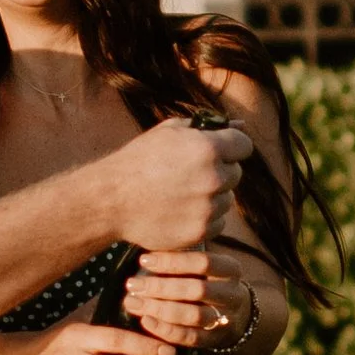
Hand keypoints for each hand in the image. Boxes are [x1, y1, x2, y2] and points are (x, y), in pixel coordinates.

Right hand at [109, 116, 250, 253]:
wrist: (110, 200)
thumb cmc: (138, 161)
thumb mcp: (169, 132)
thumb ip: (208, 126)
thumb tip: (242, 123)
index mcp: (207, 148)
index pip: (244, 146)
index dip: (231, 147)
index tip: (218, 152)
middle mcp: (212, 178)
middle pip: (236, 173)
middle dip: (220, 171)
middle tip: (191, 174)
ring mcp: (207, 208)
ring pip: (227, 200)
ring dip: (212, 196)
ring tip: (182, 193)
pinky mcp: (200, 232)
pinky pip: (218, 222)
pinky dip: (205, 218)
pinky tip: (181, 210)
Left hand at [124, 244, 258, 352]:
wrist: (236, 317)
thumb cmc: (208, 283)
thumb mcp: (204, 268)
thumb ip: (181, 260)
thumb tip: (144, 256)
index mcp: (230, 270)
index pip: (202, 262)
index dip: (172, 261)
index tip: (143, 260)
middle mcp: (232, 294)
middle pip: (196, 289)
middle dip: (160, 287)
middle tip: (132, 284)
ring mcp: (225, 319)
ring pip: (193, 315)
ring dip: (160, 309)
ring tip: (132, 302)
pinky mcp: (214, 339)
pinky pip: (189, 337)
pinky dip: (166, 330)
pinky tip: (145, 321)